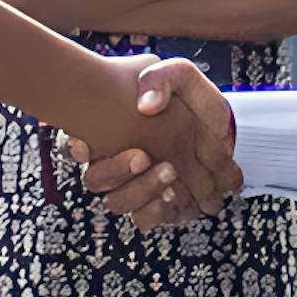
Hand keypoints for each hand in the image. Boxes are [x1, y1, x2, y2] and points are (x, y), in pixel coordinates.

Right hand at [59, 56, 240, 226]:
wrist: (222, 129)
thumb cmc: (191, 100)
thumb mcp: (179, 76)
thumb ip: (161, 79)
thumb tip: (145, 105)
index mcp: (110, 132)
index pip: (75, 143)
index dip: (73, 146)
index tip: (84, 146)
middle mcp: (116, 163)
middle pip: (95, 179)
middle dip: (115, 171)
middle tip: (143, 156)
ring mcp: (135, 187)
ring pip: (116, 202)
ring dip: (139, 190)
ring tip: (170, 172)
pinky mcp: (156, 206)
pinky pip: (143, 219)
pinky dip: (156, 211)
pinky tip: (173, 194)